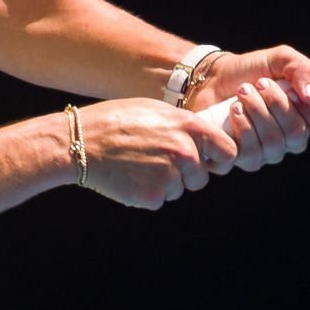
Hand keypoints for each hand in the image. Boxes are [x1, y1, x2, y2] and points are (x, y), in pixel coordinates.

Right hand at [76, 98, 239, 208]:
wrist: (81, 142)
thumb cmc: (116, 121)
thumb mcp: (156, 110)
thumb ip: (184, 126)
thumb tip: (204, 140)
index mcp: (188, 127)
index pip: (228, 151)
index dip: (220, 159)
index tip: (211, 161)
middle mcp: (184, 152)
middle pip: (202, 177)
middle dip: (187, 175)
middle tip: (160, 163)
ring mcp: (169, 176)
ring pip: (178, 189)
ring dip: (165, 183)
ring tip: (139, 165)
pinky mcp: (152, 196)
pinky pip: (159, 199)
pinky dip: (147, 193)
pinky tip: (130, 176)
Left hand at [186, 46, 309, 170]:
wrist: (213, 78)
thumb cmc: (250, 70)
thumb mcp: (279, 59)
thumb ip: (302, 69)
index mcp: (305, 115)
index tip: (297, 93)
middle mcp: (290, 138)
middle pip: (298, 133)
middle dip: (277, 104)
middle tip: (259, 84)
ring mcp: (268, 152)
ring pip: (274, 144)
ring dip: (257, 112)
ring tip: (242, 93)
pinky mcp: (243, 159)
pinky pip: (251, 154)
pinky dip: (242, 127)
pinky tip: (233, 112)